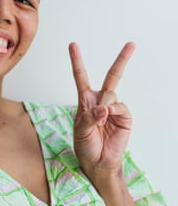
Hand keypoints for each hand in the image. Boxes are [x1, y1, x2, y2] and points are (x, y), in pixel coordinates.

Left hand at [68, 42, 135, 180]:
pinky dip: (113, 111)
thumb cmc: (85, 145)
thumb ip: (89, 117)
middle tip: (131, 43)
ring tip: (99, 120)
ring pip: (111, 93)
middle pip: (112, 75)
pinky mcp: (124, 116)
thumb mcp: (79, 130)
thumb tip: (104, 107)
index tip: (73, 44)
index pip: (81, 76)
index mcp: (85, 100)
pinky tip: (108, 118)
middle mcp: (100, 100)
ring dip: (104, 105)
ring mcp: (113, 107)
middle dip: (122, 59)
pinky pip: (121, 106)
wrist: (97, 162)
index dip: (77, 60)